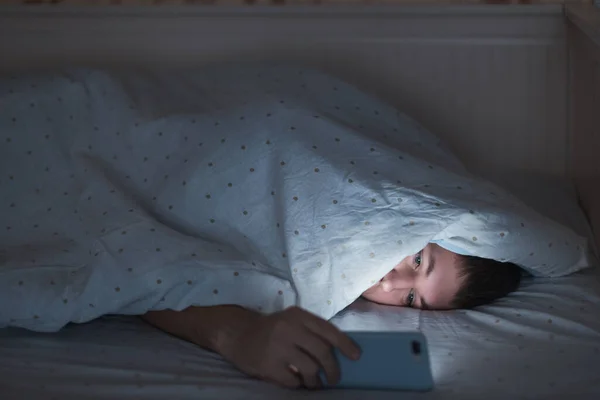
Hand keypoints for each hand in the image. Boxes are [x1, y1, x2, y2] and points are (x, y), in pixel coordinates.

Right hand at [219, 306, 360, 388]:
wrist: (238, 334)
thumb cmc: (271, 329)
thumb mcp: (291, 320)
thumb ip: (311, 331)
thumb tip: (340, 351)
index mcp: (297, 316)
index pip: (328, 330)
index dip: (345, 344)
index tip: (356, 356)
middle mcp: (289, 328)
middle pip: (322, 352)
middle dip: (333, 369)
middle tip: (334, 379)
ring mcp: (278, 347)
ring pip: (310, 369)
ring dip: (316, 380)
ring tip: (314, 382)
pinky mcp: (268, 365)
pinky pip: (293, 381)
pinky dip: (298, 383)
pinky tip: (294, 380)